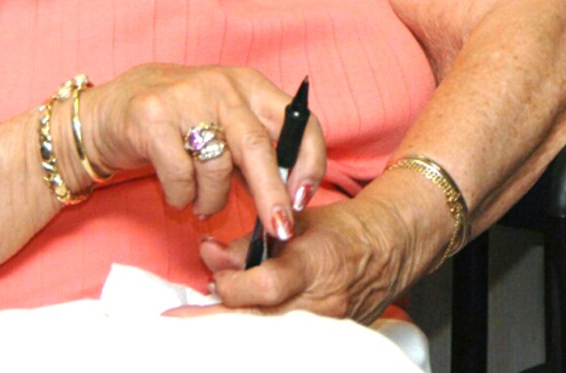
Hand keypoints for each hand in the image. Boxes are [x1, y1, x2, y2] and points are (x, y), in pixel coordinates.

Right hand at [82, 65, 325, 243]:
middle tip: (280, 229)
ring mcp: (186, 99)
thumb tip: (290, 196)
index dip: (309, 160)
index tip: (303, 197)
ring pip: (216, 166)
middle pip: (258, 146)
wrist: (110, 110)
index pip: (296, 119)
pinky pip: (180, 175)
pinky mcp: (151, 118)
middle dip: (272, 194)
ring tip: (203, 206)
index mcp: (250, 86)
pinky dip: (182, 197)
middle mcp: (222, 86)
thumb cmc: (180, 123)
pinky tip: (178, 195)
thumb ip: (256, 151)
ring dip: (213, 200)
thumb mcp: (225, 125)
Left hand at [196, 191, 429, 324]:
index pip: (266, 285)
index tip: (217, 276)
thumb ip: (250, 242)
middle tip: (176, 324)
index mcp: (316, 262)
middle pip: (259, 323)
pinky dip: (254, 340)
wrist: (389, 248)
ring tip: (198, 330)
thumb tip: (210, 255)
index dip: (233, 285)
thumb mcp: (296, 222)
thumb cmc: (341, 230)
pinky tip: (231, 337)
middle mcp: (322, 302)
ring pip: (266, 339)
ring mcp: (327, 327)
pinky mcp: (328, 342)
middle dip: (214, 323)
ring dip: (230, 333)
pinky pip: (282, 344)